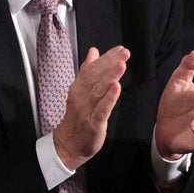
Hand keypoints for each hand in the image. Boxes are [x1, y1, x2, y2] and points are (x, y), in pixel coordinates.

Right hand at [52, 45, 127, 169]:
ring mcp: (87, 109)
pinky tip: (116, 87)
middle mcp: (82, 96)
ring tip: (121, 64)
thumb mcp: (81, 90)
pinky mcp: (93, 123)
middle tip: (124, 52)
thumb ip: (88, 70)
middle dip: (110, 63)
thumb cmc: (78, 116)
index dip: (106, 58)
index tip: (119, 49)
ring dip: (110, 76)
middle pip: (96, 76)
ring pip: (99, 90)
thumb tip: (94, 51)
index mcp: (79, 87)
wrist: (69, 143)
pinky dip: (109, 98)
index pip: (93, 68)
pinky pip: (102, 109)